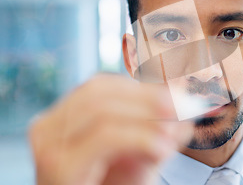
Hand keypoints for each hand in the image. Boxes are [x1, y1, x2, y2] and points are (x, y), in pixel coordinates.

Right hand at [29, 74, 192, 184]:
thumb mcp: (140, 152)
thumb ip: (159, 126)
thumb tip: (186, 96)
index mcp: (62, 118)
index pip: (101, 86)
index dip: (142, 87)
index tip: (178, 94)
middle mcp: (47, 126)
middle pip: (98, 92)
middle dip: (146, 97)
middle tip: (183, 106)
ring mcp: (49, 144)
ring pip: (101, 111)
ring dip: (146, 118)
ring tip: (174, 132)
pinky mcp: (58, 165)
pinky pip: (104, 137)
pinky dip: (140, 138)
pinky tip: (162, 150)